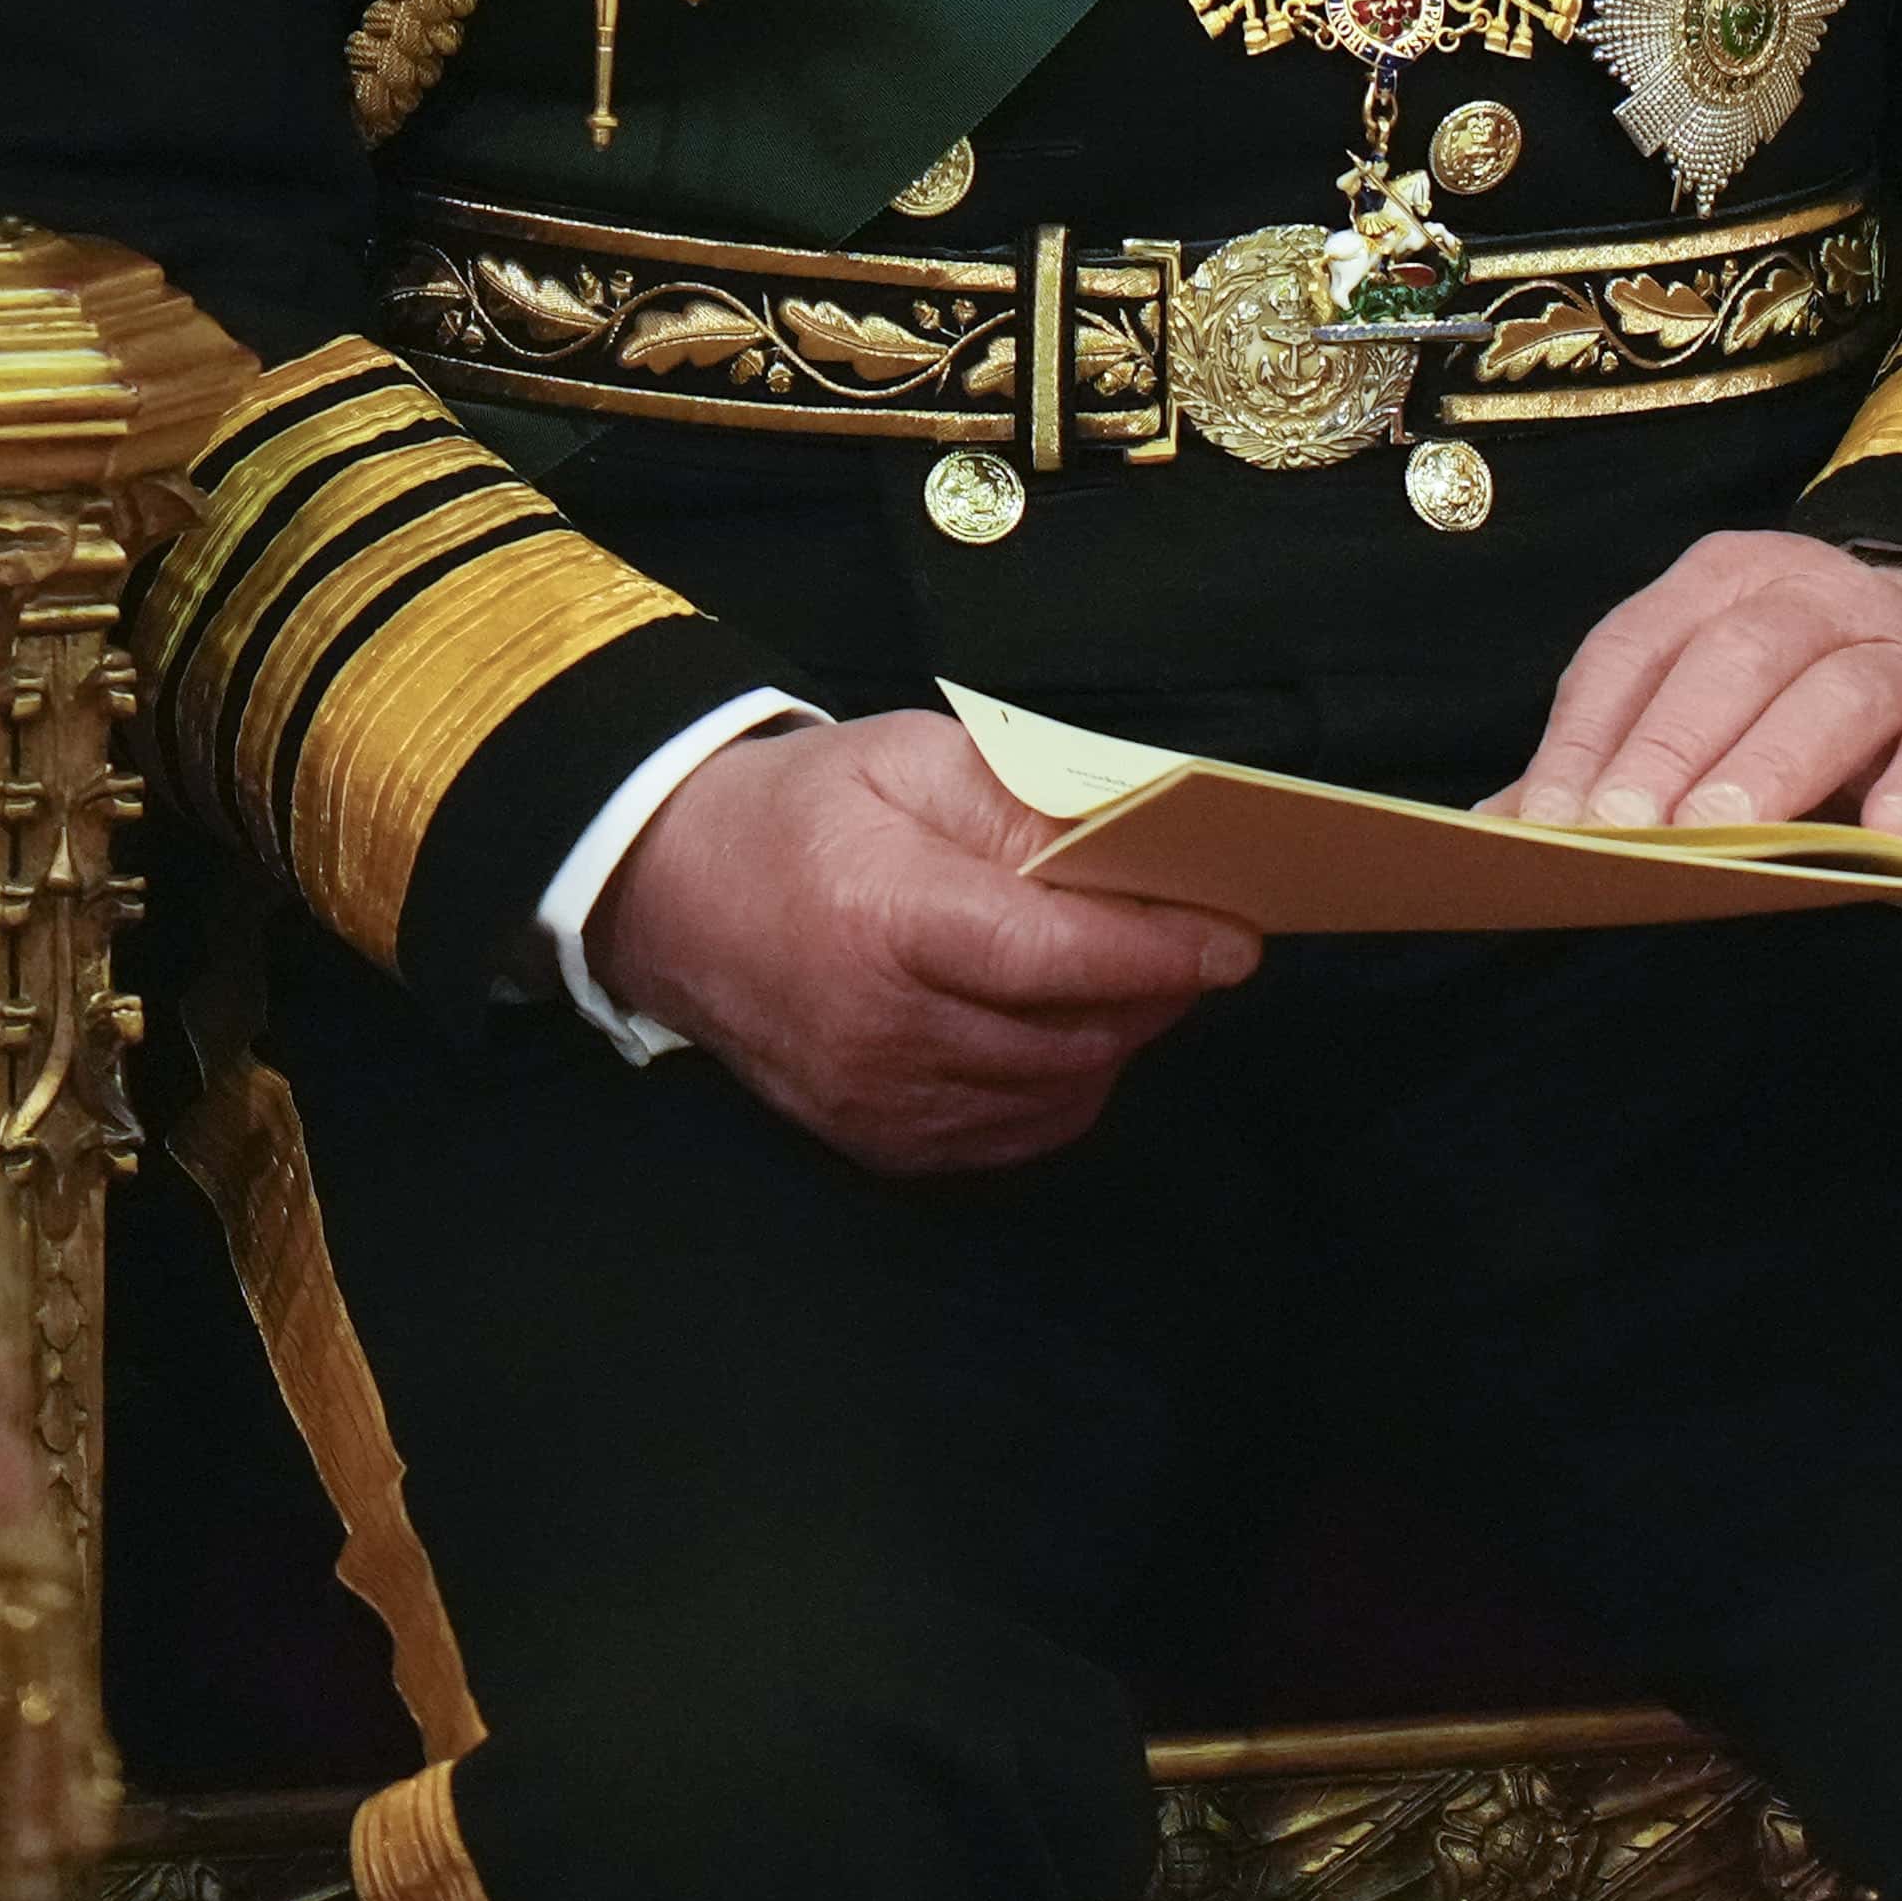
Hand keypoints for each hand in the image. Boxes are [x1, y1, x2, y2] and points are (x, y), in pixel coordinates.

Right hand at [586, 715, 1253, 1176]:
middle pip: (1067, 1034)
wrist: (668, 892)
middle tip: (1191, 942)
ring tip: (1128, 977)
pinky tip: (1065, 1030)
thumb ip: (1023, 802)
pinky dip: (1063, 1086)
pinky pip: (1013, 1134)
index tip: (1233, 940)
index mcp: (883, 917)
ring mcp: (875, 1098)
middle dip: (1153, 992)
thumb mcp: (908, 759)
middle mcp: (879, 1027)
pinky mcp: (876, 1141)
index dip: (1152, 952)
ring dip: (1116, 1039)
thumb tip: (1134, 843)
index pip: (1048, 956)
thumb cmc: (801, 811)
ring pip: (1054, 1092)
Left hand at [1501, 530, 1901, 840]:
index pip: (1639, 646)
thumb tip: (1500, 830)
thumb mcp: (1708, 692)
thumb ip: (1612, 752)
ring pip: (1837, 693)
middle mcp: (1818, 599)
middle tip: (1626, 830)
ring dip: (1773, 765)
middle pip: (1734, 658)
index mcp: (1728, 580)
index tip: (1553, 818)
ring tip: (1724, 835)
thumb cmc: (1809, 688)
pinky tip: (1883, 839)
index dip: (1589, 732)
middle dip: (1671, 746)